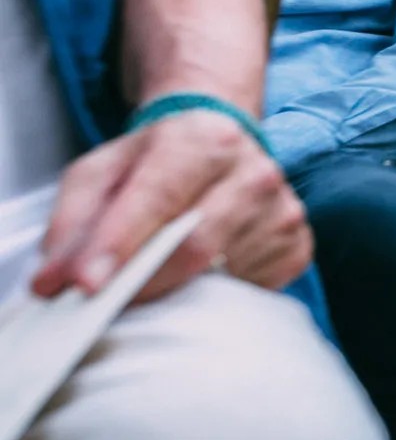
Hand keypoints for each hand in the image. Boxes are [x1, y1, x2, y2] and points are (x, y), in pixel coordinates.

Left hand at [35, 109, 311, 303]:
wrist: (220, 136)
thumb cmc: (157, 158)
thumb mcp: (101, 171)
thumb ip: (73, 221)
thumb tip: (55, 283)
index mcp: (202, 140)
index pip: (158, 198)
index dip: (120, 244)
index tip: (88, 285)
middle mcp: (253, 170)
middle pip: (195, 247)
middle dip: (145, 282)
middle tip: (109, 304)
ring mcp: (283, 209)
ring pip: (223, 273)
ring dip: (181, 289)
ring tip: (159, 280)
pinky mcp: (297, 243)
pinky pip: (252, 288)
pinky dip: (220, 291)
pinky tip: (206, 271)